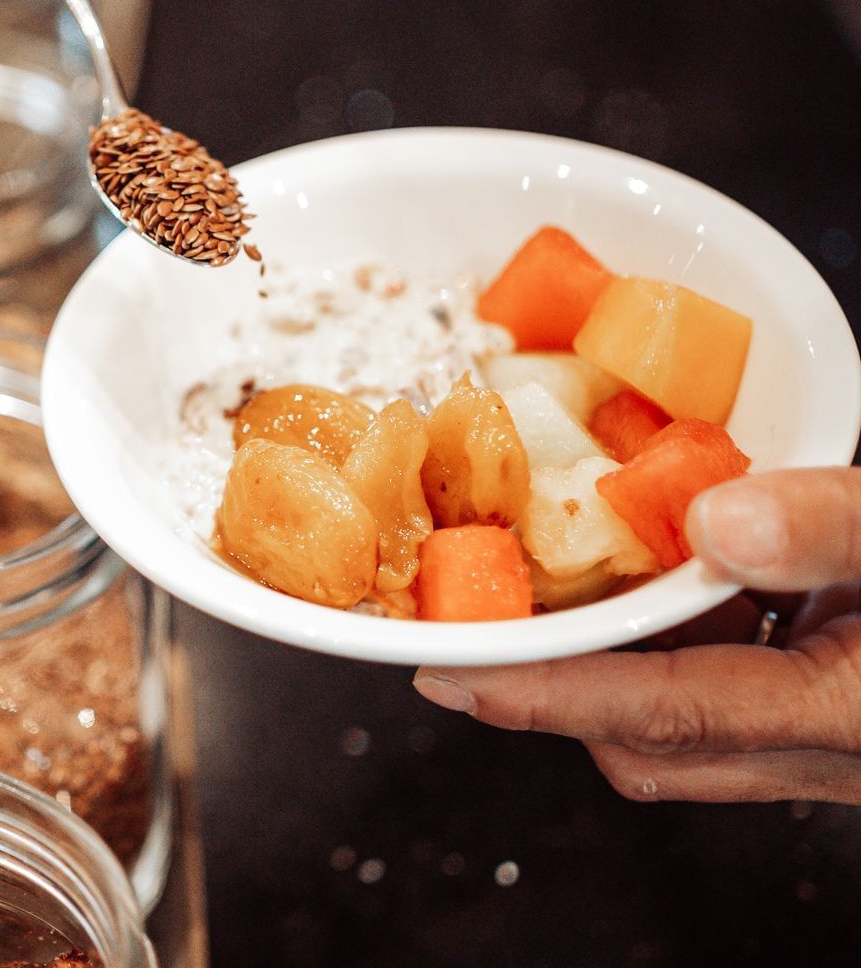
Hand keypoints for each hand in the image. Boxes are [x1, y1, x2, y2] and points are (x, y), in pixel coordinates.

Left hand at [412, 466, 860, 803]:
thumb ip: (831, 525)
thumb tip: (713, 521)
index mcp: (844, 715)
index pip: (666, 714)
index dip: (546, 694)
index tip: (446, 672)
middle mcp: (826, 745)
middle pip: (650, 737)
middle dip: (549, 684)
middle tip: (466, 624)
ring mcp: (828, 729)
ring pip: (682, 713)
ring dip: (607, 655)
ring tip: (532, 587)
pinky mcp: (832, 694)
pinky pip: (726, 676)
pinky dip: (669, 631)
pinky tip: (650, 564)